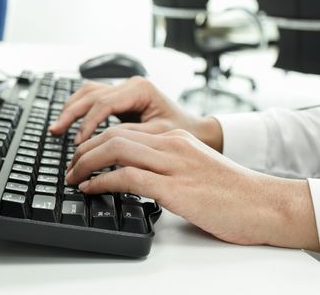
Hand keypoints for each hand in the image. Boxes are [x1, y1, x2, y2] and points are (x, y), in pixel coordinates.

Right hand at [49, 76, 222, 150]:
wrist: (196, 131)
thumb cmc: (182, 133)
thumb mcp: (157, 136)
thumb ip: (130, 138)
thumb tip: (101, 146)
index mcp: (141, 89)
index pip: (104, 104)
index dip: (88, 124)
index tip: (78, 143)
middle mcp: (130, 85)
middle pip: (91, 94)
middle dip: (71, 114)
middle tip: (56, 132)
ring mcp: (124, 90)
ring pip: (88, 93)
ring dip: (70, 109)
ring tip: (56, 128)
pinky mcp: (120, 99)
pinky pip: (92, 98)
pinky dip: (78, 109)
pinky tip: (68, 121)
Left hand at [65, 127, 319, 250]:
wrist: (263, 203)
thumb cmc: (228, 190)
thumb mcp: (191, 166)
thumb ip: (163, 163)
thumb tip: (131, 174)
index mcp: (173, 137)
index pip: (123, 129)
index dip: (95, 141)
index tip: (80, 156)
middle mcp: (170, 143)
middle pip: (113, 135)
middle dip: (84, 150)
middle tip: (69, 166)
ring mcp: (172, 162)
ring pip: (115, 149)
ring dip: (86, 163)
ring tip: (72, 177)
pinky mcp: (173, 186)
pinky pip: (126, 176)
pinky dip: (101, 181)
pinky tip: (89, 188)